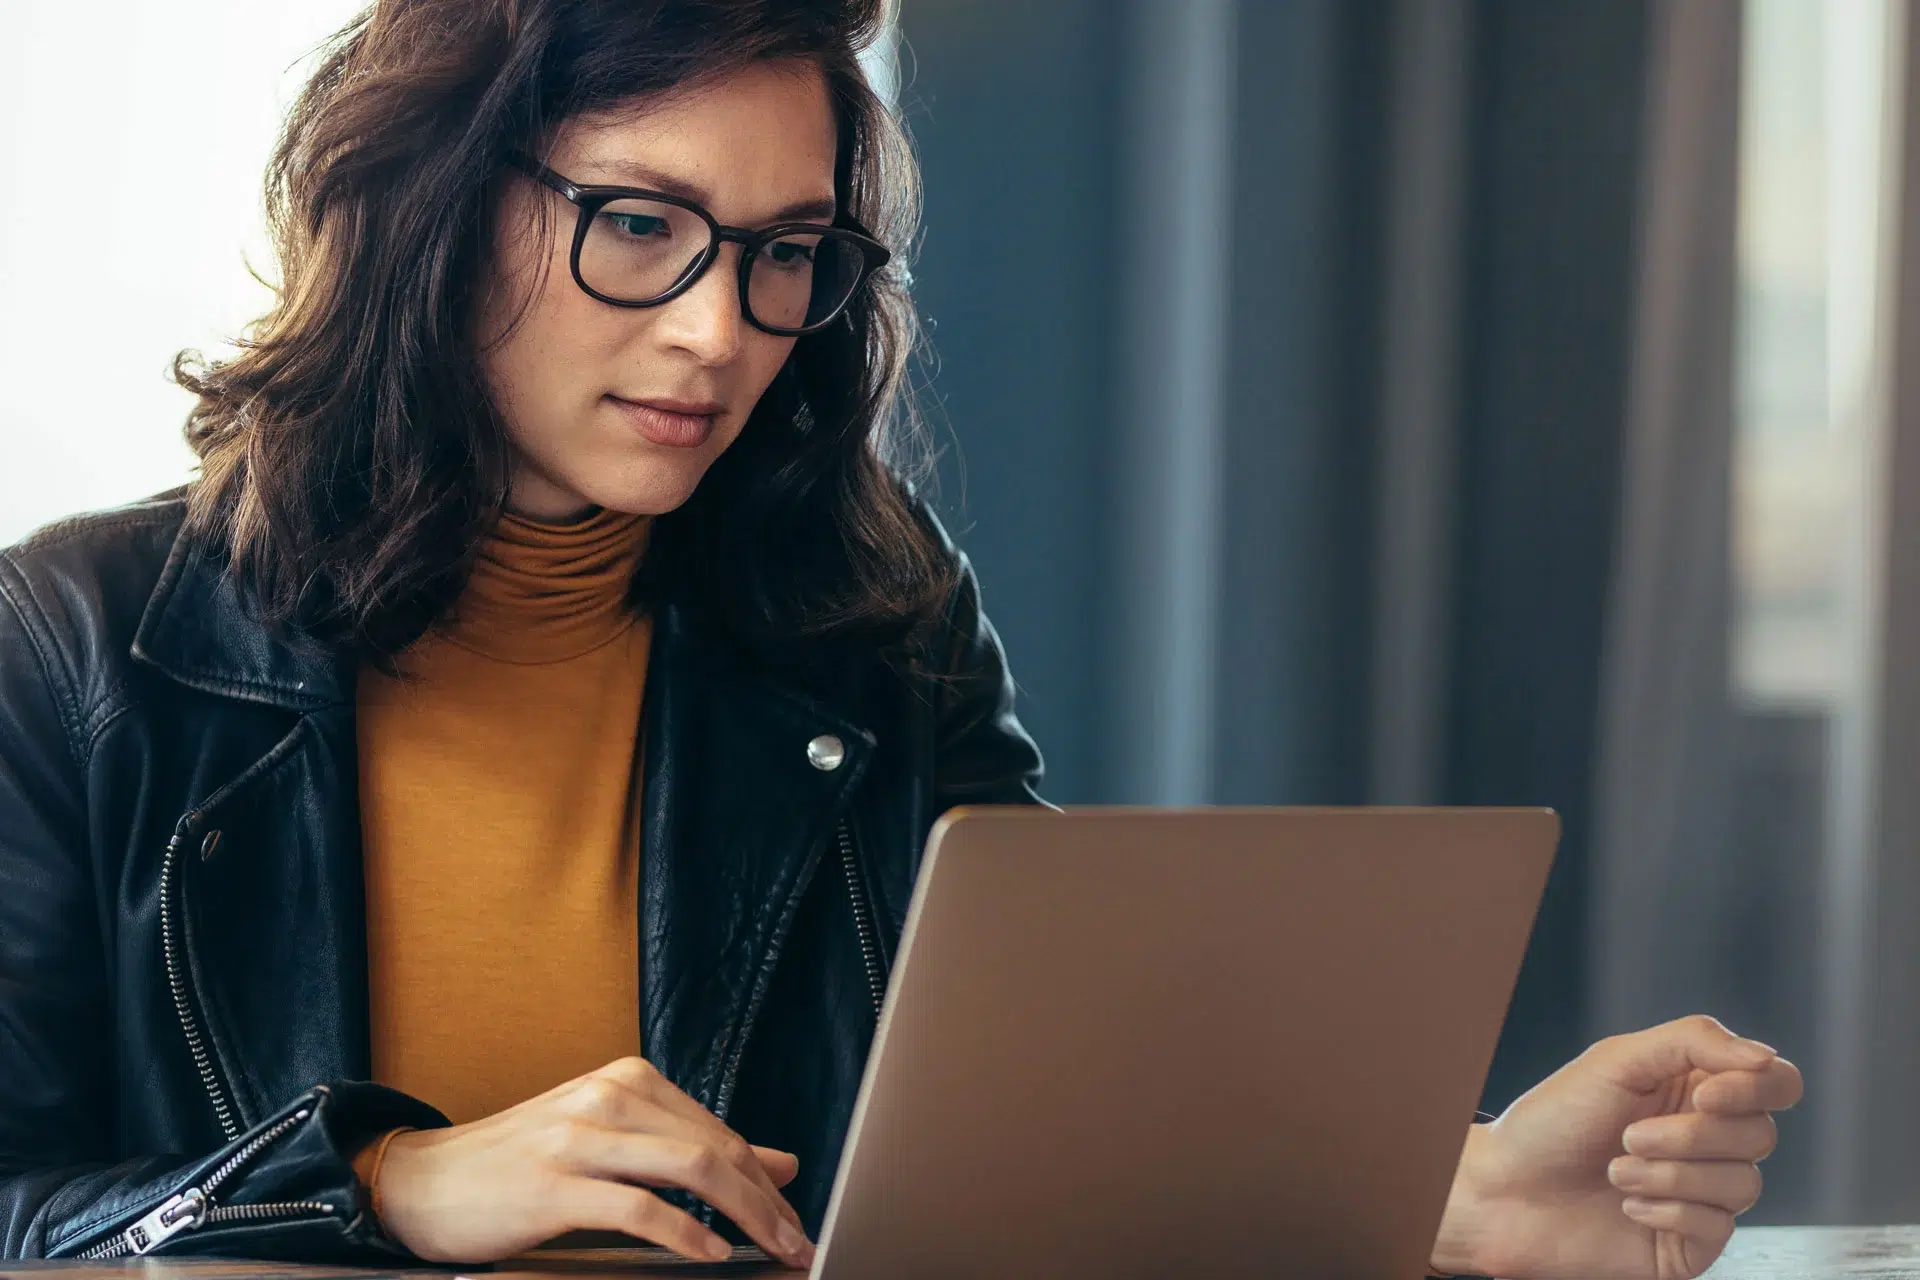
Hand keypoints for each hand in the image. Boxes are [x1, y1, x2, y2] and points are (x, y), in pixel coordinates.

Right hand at [373, 1056, 814, 1266]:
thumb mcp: (613, 1143)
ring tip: (773, 1250)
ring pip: (691, 1169)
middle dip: (768, 1202)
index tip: (795, 1220)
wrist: (422, 1180)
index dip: (767, 1181)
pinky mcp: (553, 1185)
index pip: (721, 1132)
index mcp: (629, 1081)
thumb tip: (781, 1164)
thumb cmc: (520, 1166)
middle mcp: (610, 1097)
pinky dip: (684, 1233)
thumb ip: (692, 1149)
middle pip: (716, 1149)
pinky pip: (638, 1208)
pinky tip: (711, 1254)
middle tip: (799, 1244)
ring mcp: (580, 1137)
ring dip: (745, 1215)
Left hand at [1431, 1014, 1803, 1279]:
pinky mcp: (1692, 1243)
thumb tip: (1766, 1058)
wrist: (1505, 1190)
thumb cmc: (1554, 1120)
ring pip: (1744, 1183)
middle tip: (1628, 1136)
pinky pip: (1718, 1227)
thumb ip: (1694, 1042)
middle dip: (1691, 1136)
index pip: (1776, 1083)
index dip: (1756, 1089)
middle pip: (1761, 1134)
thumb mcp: (1618, 1060)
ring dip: (1671, 1174)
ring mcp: (1705, 1194)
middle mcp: (1710, 1141)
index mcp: (1697, 1089)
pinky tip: (1626, 1206)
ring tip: (1615, 1170)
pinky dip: (1667, 1210)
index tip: (1703, 1096)